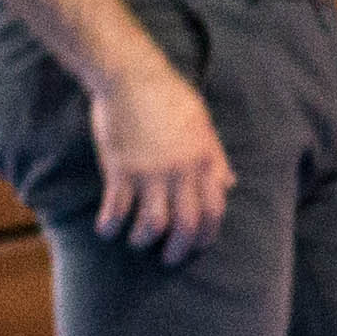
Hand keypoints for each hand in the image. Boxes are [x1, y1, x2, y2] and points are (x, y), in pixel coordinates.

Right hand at [93, 62, 233, 259]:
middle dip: (179, 249)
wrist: (133, 77)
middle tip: (170, 258)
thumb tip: (230, 184)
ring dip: (144, 240)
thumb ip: (216, 157)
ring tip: (138, 242)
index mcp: (204, 160)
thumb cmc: (170, 98)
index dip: (207, 234)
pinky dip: (111, 226)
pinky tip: (106, 230)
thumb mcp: (203, 125)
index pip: (214, 210)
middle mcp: (180, 171)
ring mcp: (149, 172)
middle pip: (186, 224)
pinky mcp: (120, 170)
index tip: (197, 245)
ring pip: (152, 224)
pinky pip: (116, 209)